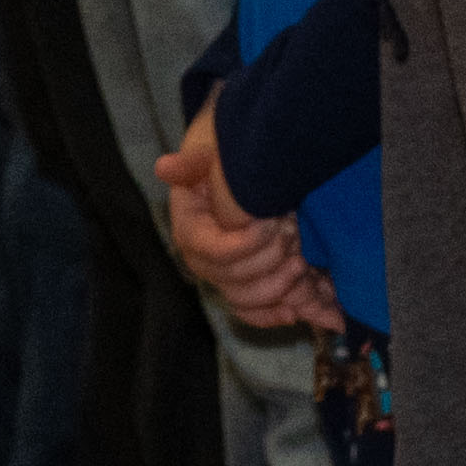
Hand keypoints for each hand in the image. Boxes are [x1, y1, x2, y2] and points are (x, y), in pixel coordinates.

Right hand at [163, 102, 337, 337]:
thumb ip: (193, 163)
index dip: (245, 244)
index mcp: (190, 229)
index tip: (273, 221)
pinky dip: (273, 315)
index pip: (215, 251)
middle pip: (232, 279)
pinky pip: (252, 313)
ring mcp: (223, 277)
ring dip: (277, 287)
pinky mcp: (243, 287)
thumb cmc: (225, 154)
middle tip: (293, 233)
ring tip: (301, 263)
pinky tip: (295, 312)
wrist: (242, 167)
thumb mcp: (210, 151)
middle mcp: (202, 260)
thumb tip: (164, 167)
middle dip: (268, 260)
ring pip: (245, 299)